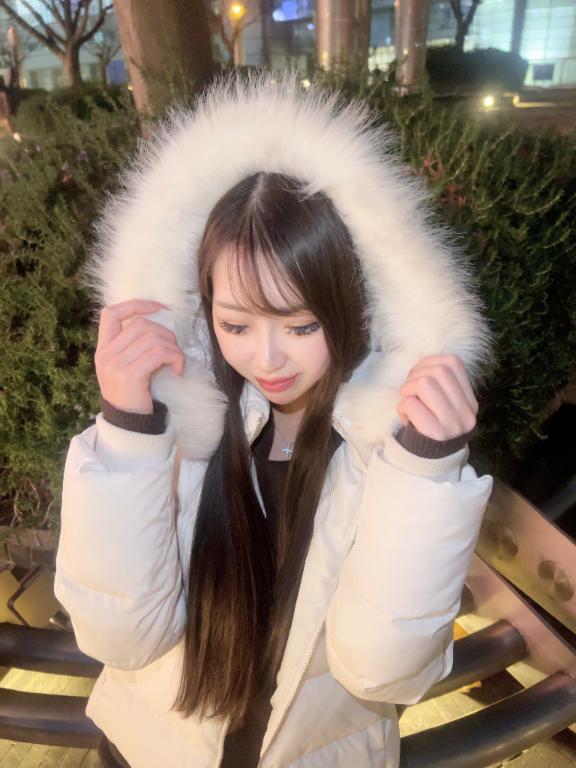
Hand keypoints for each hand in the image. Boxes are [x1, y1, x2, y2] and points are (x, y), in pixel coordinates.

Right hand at [95, 299, 184, 413]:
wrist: (128, 425)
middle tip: (173, 350)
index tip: (158, 307)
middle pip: (140, 324)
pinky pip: (160, 354)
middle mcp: (106, 355)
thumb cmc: (132, 395)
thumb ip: (131, 347)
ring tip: (176, 362)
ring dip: (173, 348)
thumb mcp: (124, 367)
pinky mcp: (131, 375)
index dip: (136, 305)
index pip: (110, 313)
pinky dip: (175, 358)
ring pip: (153, 338)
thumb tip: (156, 325)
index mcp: (102, 350)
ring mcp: (116, 365)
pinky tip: (177, 370)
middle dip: (165, 333)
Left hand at [396, 355, 477, 440]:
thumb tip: (423, 364)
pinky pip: (412, 405)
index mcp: (469, 402)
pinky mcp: (436, 434)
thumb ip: (439, 385)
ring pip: (425, 383)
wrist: (429, 462)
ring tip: (407, 402)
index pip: (453, 364)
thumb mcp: (444, 406)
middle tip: (409, 391)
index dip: (429, 362)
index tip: (418, 375)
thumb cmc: (431, 427)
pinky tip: (404, 417)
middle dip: (415, 375)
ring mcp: (452, 424)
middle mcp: (466, 412)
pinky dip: (402, 407)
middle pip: (438, 371)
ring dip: (407, 390)